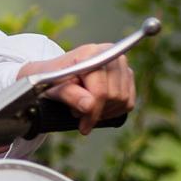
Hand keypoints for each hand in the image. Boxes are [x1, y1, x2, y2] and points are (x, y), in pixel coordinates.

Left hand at [16, 43, 135, 134]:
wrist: (56, 72)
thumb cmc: (52, 79)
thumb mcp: (54, 88)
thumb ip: (70, 95)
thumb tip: (89, 105)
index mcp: (90, 53)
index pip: (100, 90)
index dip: (92, 112)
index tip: (83, 126)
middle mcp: (110, 55)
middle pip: (114, 96)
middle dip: (96, 112)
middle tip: (78, 113)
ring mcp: (121, 65)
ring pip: (123, 100)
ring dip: (104, 112)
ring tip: (85, 108)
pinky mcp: (127, 75)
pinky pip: (128, 102)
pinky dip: (114, 111)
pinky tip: (98, 108)